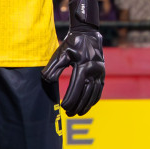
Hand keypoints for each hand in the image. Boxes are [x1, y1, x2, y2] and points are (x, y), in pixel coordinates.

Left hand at [42, 0, 105, 116]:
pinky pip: (99, 89)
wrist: (88, 34)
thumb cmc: (71, 44)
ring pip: (94, 93)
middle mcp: (94, 71)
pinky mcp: (102, 73)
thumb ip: (53, 67)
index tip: (63, 107)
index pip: (77, 87)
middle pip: (86, 93)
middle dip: (78, 105)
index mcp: (83, 66)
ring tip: (78, 113)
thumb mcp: (60, 53)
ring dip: (86, 105)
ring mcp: (100, 73)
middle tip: (69, 114)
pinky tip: (88, 106)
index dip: (71, 98)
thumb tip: (47, 80)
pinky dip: (94, 99)